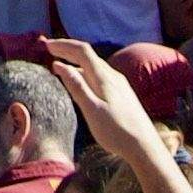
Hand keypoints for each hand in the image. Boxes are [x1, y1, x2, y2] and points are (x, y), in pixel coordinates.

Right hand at [42, 37, 170, 174]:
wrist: (146, 147)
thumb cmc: (117, 131)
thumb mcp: (92, 110)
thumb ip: (76, 86)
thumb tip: (59, 64)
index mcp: (104, 77)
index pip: (82, 50)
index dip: (63, 45)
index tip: (46, 46)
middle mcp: (113, 76)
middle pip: (88, 55)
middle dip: (68, 51)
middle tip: (49, 51)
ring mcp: (120, 84)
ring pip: (95, 66)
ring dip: (77, 62)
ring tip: (61, 68)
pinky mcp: (123, 94)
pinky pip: (100, 75)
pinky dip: (86, 72)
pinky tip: (82, 84)